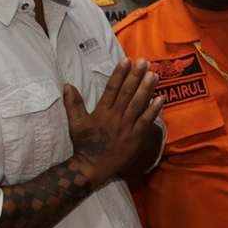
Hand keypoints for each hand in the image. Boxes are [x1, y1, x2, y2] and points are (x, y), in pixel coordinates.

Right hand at [66, 58, 161, 182]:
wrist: (92, 167)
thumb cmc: (84, 144)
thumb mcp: (76, 123)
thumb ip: (73, 103)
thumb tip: (67, 85)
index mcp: (102, 112)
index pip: (112, 89)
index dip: (119, 74)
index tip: (126, 60)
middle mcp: (115, 116)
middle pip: (127, 93)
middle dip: (136, 76)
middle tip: (144, 62)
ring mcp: (127, 127)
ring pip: (138, 104)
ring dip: (147, 89)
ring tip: (154, 74)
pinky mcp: (136, 138)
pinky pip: (146, 122)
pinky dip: (154, 110)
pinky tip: (161, 98)